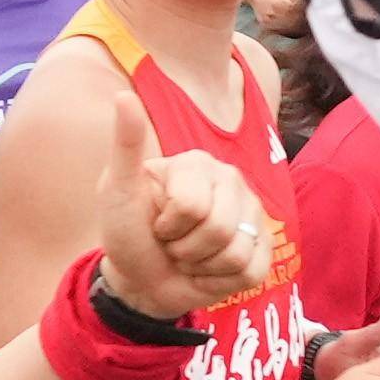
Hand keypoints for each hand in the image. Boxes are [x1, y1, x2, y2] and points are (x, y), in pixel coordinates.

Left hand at [78, 142, 292, 326]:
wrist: (139, 279)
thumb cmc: (128, 231)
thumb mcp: (116, 189)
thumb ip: (124, 145)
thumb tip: (123, 96)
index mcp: (200, 163)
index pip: (192, 206)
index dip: (168, 225)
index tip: (156, 222)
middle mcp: (233, 182)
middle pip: (219, 230)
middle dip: (184, 249)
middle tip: (172, 243)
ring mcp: (253, 215)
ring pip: (236, 254)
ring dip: (201, 267)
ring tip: (188, 256)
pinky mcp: (263, 250)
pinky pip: (251, 274)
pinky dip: (219, 283)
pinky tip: (207, 270)